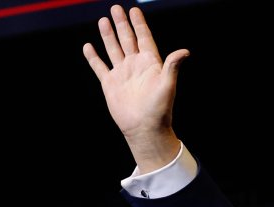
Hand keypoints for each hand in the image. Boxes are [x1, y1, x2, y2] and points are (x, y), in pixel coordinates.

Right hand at [83, 5, 188, 172]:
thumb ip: (172, 66)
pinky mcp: (110, 84)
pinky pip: (100, 66)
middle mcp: (135, 66)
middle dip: (122, 24)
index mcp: (150, 64)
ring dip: (108, 36)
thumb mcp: (167, 85)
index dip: (139, 24)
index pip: (144, 38)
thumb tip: (185, 51)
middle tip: (116, 8)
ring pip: (113, 49)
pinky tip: (89, 46)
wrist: (144, 128)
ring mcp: (122, 74)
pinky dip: (93, 57)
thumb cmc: (159, 109)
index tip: (134, 10)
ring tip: (103, 20)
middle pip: (127, 40)